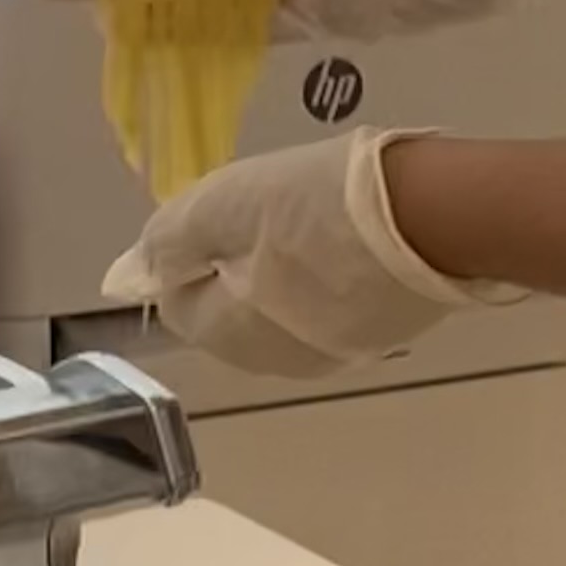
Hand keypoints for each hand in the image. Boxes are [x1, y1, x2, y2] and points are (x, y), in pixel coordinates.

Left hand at [98, 130, 520, 376]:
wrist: (444, 215)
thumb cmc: (322, 204)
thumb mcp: (228, 203)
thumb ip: (168, 240)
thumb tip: (121, 277)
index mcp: (232, 335)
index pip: (177, 298)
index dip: (194, 244)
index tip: (234, 205)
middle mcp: (278, 362)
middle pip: (230, 307)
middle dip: (239, 258)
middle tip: (276, 204)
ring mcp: (336, 354)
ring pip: (282, 308)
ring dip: (285, 265)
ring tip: (319, 212)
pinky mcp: (383, 335)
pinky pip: (330, 306)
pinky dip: (329, 272)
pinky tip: (355, 234)